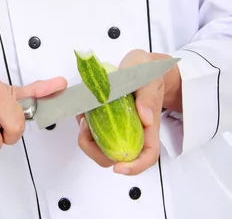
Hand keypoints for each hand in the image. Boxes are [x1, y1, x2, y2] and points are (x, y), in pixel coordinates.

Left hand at [78, 49, 180, 175]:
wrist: (139, 65)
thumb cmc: (147, 72)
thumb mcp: (149, 78)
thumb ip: (148, 97)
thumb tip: (146, 118)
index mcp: (149, 127)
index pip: (148, 155)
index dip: (135, 166)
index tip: (118, 167)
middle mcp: (134, 132)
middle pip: (119, 157)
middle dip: (98, 151)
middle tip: (86, 129)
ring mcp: (120, 127)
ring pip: (103, 147)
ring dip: (89, 140)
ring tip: (83, 118)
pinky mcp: (108, 120)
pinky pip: (95, 132)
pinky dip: (86, 127)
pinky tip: (83, 112)